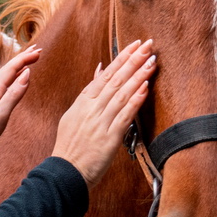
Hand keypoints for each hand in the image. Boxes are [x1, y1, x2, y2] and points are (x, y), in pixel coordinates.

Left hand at [0, 45, 42, 158]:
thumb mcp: (0, 114)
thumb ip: (14, 94)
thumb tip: (27, 73)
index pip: (11, 68)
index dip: (25, 58)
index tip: (39, 51)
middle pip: (8, 69)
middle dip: (23, 59)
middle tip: (37, 50)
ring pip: (6, 77)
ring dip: (18, 67)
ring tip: (29, 61)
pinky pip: (4, 86)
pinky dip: (13, 79)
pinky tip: (16, 81)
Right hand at [52, 39, 154, 186]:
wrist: (65, 172)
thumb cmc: (70, 146)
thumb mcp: (73, 114)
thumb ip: (88, 93)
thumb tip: (99, 72)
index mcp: (83, 102)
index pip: (106, 74)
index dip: (122, 58)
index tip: (135, 45)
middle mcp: (91, 108)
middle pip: (115, 79)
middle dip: (133, 60)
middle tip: (148, 45)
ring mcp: (100, 122)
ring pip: (121, 93)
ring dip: (138, 75)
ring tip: (151, 60)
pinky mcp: (109, 137)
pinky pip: (124, 115)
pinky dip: (135, 100)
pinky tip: (145, 87)